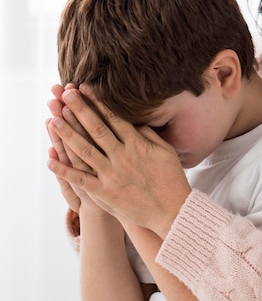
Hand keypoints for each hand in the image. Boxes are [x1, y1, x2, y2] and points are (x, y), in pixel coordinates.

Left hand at [47, 85, 191, 237]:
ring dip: (68, 135)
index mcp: (137, 144)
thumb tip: (134, 120)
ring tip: (54, 120)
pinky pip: (81, 180)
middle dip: (79, 110)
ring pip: (85, 150)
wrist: (173, 211)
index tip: (84, 89)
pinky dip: (65, 171)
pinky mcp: (106, 193)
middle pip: (96, 129)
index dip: (97, 102)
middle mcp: (122, 156)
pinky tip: (50, 160)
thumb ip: (148, 134)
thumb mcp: (165, 151)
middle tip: (65, 95)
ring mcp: (112, 175)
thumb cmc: (171, 179)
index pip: (113, 118)